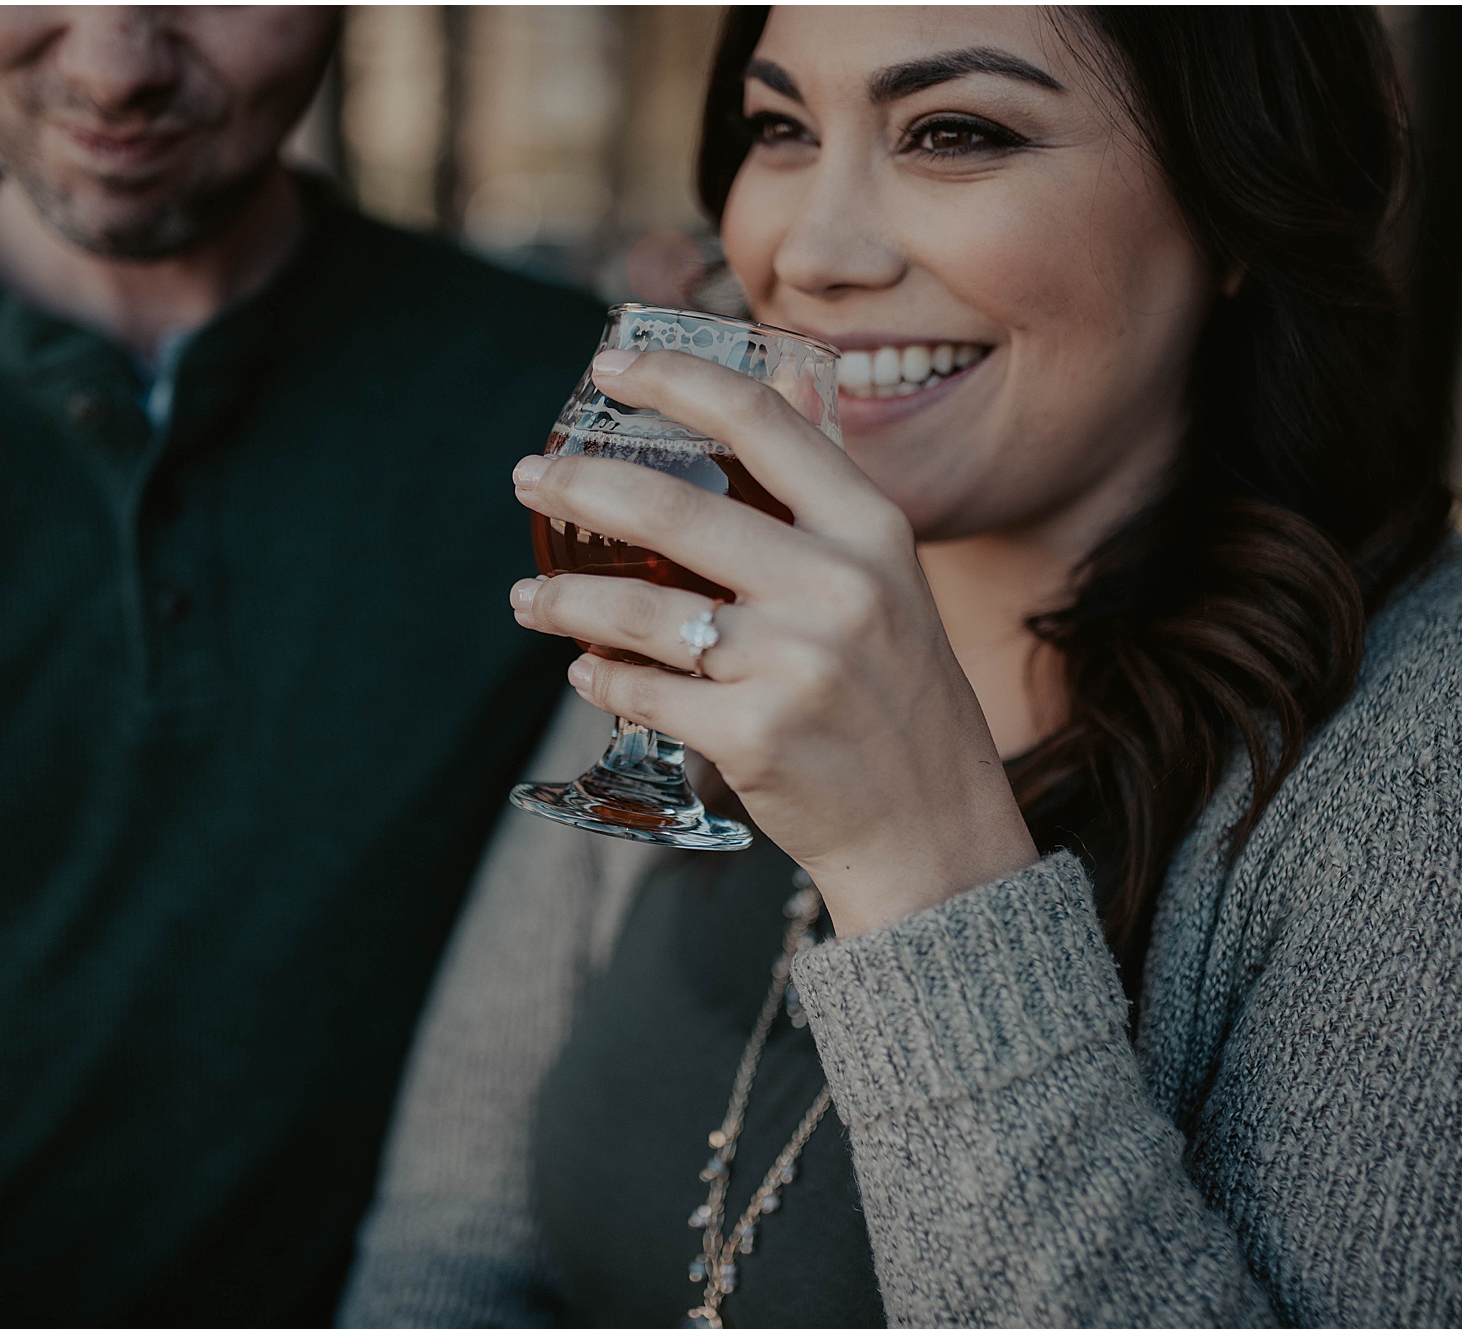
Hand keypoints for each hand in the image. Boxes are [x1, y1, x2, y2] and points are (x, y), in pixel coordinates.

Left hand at [510, 348, 1037, 935]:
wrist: (935, 829)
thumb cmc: (902, 700)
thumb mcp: (893, 583)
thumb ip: (829, 505)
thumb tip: (779, 396)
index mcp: (874, 531)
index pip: (761, 418)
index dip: (673, 378)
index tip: (608, 367)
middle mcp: (839, 587)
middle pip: (674, 509)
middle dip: (579, 484)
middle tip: (527, 479)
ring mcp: (795, 664)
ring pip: (638, 612)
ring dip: (562, 600)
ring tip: (526, 598)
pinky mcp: (754, 735)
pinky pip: (643, 692)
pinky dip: (600, 679)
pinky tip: (585, 669)